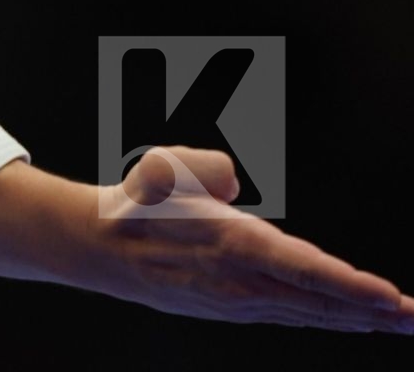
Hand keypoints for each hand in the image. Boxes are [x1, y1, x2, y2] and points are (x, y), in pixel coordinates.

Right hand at [86, 146, 413, 332]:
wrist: (101, 248)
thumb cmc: (137, 201)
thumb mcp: (162, 166)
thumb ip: (204, 165)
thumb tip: (232, 182)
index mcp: (231, 245)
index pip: (304, 270)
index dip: (351, 287)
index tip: (392, 298)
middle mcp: (241, 282)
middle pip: (321, 302)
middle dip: (376, 312)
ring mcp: (238, 302)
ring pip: (311, 313)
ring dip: (361, 319)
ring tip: (402, 321)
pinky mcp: (234, 310)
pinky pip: (293, 316)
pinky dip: (329, 318)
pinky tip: (352, 320)